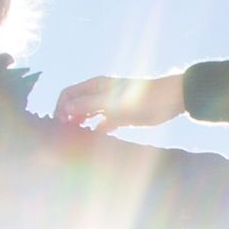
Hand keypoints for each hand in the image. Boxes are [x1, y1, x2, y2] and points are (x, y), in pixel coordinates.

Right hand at [57, 72, 187, 130]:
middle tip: (64, 136)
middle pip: (76, 105)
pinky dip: (97, 133)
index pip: (68, 94)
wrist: (168, 100)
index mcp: (95, 86)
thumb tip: (65, 108)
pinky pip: (103, 126)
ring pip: (88, 116)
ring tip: (75, 141)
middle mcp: (99, 95)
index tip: (59, 125)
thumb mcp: (111, 101)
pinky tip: (93, 142)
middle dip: (68, 118)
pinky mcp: (120, 118)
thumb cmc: (140, 97)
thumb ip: (88, 104)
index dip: (60, 108)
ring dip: (81, 126)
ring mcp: (110, 106)